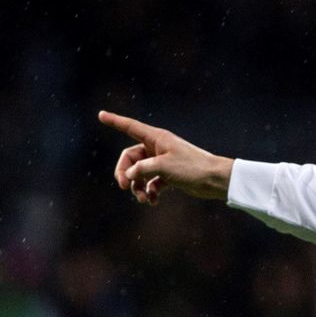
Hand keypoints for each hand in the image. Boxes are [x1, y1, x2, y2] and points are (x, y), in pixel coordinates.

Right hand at [98, 110, 233, 204]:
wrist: (215, 180)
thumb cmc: (192, 167)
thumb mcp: (163, 166)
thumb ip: (141, 168)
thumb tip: (129, 175)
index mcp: (156, 138)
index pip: (130, 127)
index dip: (115, 121)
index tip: (100, 115)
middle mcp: (157, 148)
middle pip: (130, 158)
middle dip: (125, 173)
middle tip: (124, 186)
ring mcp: (162, 162)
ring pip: (140, 173)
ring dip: (138, 187)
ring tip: (143, 199)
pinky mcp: (169, 176)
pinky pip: (152, 183)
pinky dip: (150, 192)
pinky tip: (152, 202)